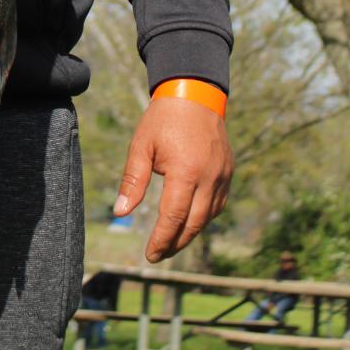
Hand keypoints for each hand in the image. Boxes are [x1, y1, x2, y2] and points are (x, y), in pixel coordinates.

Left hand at [113, 96, 233, 263]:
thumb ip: (132, 181)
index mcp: (186, 171)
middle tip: (158, 254)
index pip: (174, 217)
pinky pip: (218, 204)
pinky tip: (189, 221)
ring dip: (190, 233)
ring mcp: (223, 175)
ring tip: (171, 242)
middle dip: (176, 243)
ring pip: (209, 217)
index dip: (162, 240)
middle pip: (194, 223)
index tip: (150, 255)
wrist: (194, 94)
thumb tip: (120, 212)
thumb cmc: (163, 120)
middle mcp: (209, 177)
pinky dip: (204, 217)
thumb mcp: (141, 146)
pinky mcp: (229, 171)